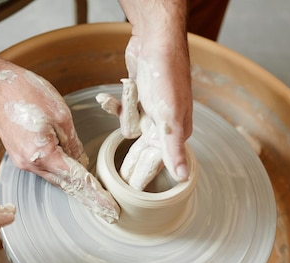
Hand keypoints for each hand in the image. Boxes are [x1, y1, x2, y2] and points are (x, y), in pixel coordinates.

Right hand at [0, 64, 119, 222]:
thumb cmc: (26, 93)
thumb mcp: (61, 115)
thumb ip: (73, 142)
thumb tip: (81, 161)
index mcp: (43, 155)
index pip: (77, 180)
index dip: (96, 195)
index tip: (111, 209)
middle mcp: (31, 164)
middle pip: (66, 186)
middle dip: (88, 198)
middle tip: (109, 213)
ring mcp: (23, 162)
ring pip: (56, 179)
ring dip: (75, 188)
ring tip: (96, 198)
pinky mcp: (21, 156)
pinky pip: (46, 170)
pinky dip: (62, 175)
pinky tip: (75, 179)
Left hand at [116, 0, 192, 190]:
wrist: (155, 41)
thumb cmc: (167, 76)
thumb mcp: (170, 116)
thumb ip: (174, 148)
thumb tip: (182, 176)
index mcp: (174, 132)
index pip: (157, 163)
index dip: (143, 177)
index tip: (130, 195)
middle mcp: (163, 124)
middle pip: (141, 151)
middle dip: (128, 163)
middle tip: (114, 182)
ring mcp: (150, 111)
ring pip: (130, 129)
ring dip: (123, 118)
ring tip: (124, 104)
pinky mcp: (139, 98)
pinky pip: (124, 110)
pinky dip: (116, 104)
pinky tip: (106, 99)